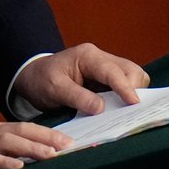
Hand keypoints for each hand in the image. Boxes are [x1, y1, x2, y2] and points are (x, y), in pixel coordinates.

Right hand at [0, 120, 70, 168]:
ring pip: (8, 141)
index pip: (22, 128)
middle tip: (69, 145)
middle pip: (21, 130)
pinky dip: (3, 161)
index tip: (66, 141)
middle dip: (47, 138)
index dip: (45, 133)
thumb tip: (19, 156)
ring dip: (32, 147)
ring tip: (51, 155)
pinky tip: (17, 167)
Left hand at [14, 43, 150, 116]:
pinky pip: (123, 86)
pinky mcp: (105, 81)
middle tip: (129, 111)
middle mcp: (100, 59)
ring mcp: (105, 69)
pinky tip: (119, 111)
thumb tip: (101, 109)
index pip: (113, 71)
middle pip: (130, 70)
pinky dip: (124, 98)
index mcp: (88, 56)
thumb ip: (77, 97)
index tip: (134, 102)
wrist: (33, 77)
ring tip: (124, 112)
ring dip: (131, 94)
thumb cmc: (42, 79)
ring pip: (131, 77)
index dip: (125, 87)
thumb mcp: (54, 88)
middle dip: (133, 89)